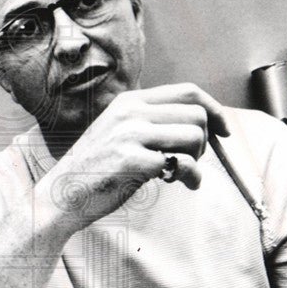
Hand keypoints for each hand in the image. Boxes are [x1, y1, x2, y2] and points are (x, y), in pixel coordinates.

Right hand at [36, 83, 229, 233]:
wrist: (62, 196)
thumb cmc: (95, 170)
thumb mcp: (119, 132)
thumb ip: (150, 123)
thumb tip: (200, 125)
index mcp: (129, 102)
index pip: (187, 91)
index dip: (214, 108)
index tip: (224, 129)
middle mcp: (130, 112)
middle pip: (196, 114)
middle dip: (204, 141)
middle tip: (191, 160)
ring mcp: (130, 135)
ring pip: (194, 136)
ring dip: (197, 159)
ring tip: (182, 173)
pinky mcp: (132, 161)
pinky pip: (183, 164)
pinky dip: (191, 177)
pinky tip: (181, 184)